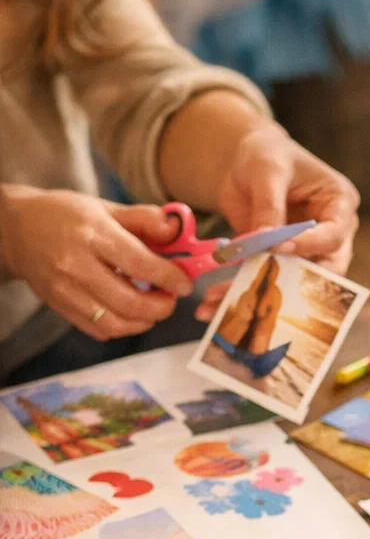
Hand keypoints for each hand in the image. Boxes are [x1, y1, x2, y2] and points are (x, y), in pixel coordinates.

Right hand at [0, 186, 190, 338]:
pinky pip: (100, 330)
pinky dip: (122, 326)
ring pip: (116, 324)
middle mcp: (76, 264)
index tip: (184, 283)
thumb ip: (142, 219)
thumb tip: (175, 229)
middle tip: (170, 299)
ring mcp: (66, 290)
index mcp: (91, 233)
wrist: (17, 230)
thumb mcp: (104, 207)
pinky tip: (128, 312)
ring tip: (152, 307)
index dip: (169, 278)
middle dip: (161, 307)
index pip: (139, 263)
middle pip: (130, 302)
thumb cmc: (65, 216)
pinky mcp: (60, 307)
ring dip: (144, 321)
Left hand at [195, 125, 358, 323]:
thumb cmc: (266, 154)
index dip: (309, 245)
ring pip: (293, 285)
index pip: (333, 235)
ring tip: (223, 304)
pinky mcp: (281, 265)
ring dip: (260, 296)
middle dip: (292, 284)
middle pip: (323, 271)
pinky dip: (242, 293)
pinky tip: (215, 302)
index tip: (280, 248)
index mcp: (340, 205)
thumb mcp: (266, 169)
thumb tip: (267, 243)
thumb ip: (269, 204)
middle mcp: (330, 235)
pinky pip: (267, 284)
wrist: (245, 162)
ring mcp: (307, 254)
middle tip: (264, 293)